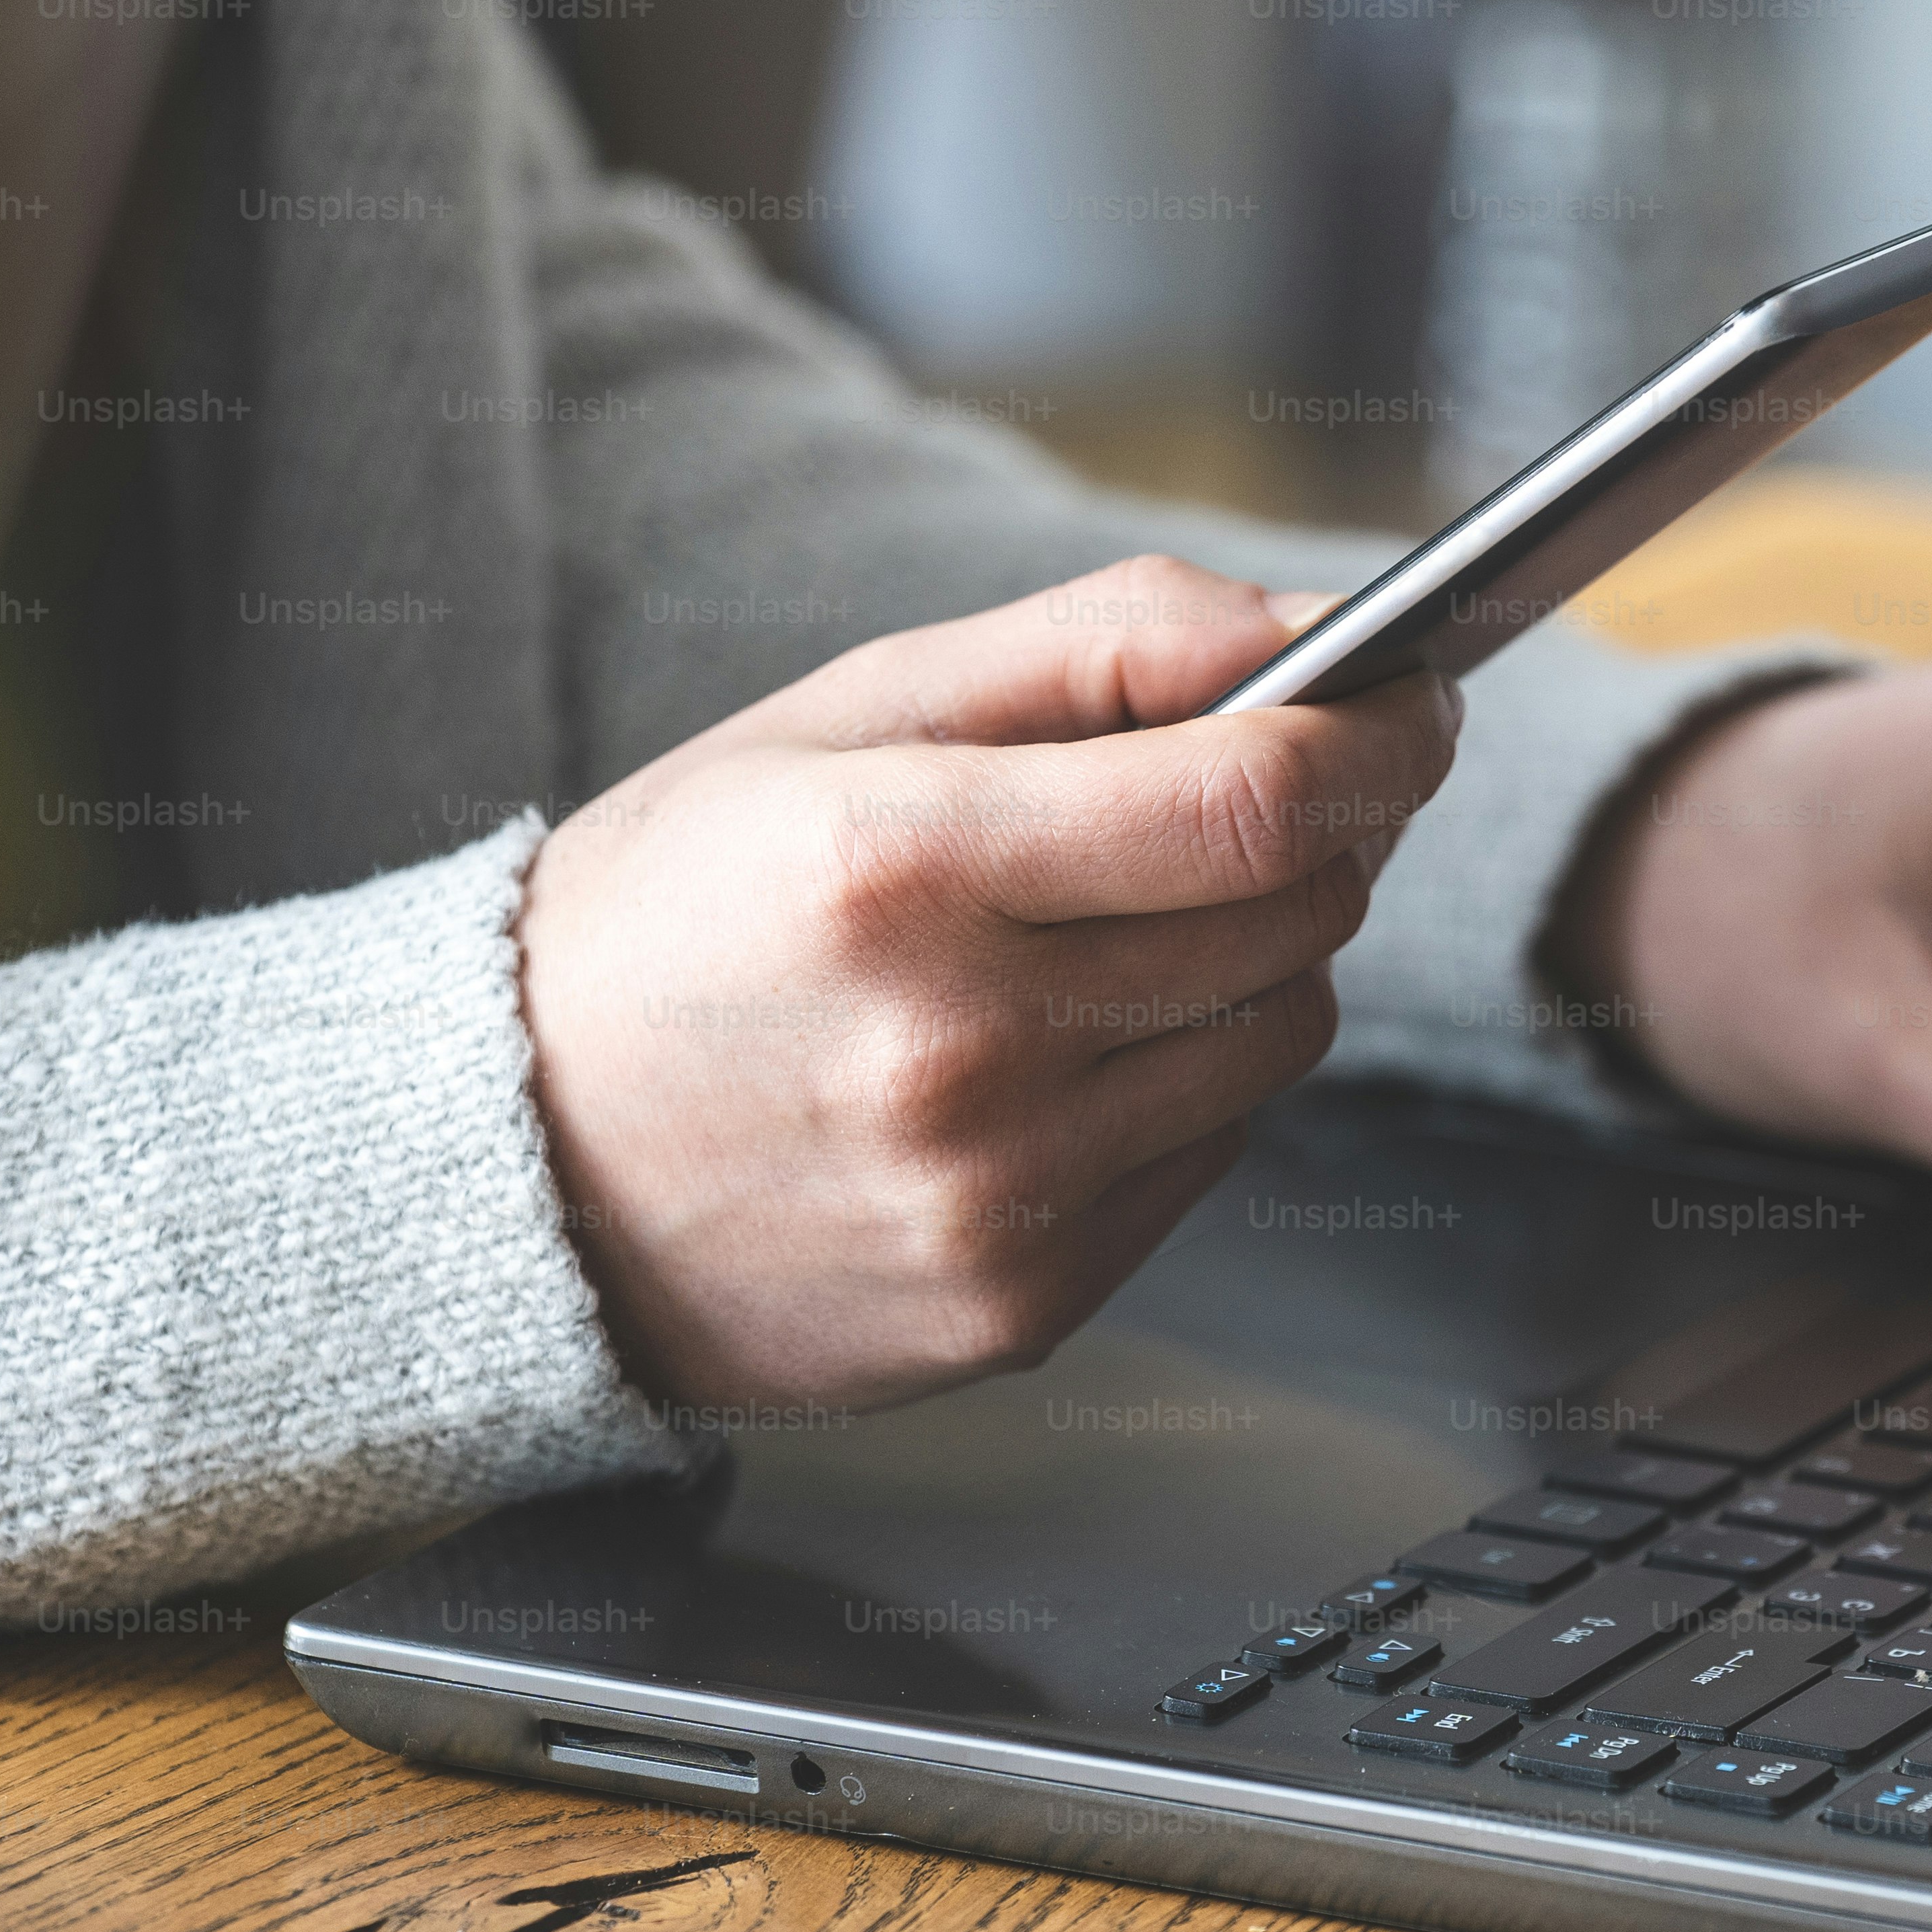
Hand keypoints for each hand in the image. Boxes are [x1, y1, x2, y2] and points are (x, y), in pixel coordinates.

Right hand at [517, 556, 1457, 1406]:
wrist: (515, 1170)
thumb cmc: (682, 911)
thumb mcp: (844, 717)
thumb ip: (1094, 646)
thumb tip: (1314, 625)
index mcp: (893, 867)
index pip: (1252, 798)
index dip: (1378, 737)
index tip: (1416, 700)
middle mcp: (952, 1049)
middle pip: (1295, 910)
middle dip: (1317, 832)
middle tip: (1250, 795)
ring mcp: (993, 1200)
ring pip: (1282, 1033)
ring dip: (1254, 959)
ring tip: (1111, 931)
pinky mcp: (1020, 1306)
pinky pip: (1214, 1148)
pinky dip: (1184, 1078)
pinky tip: (1058, 1050)